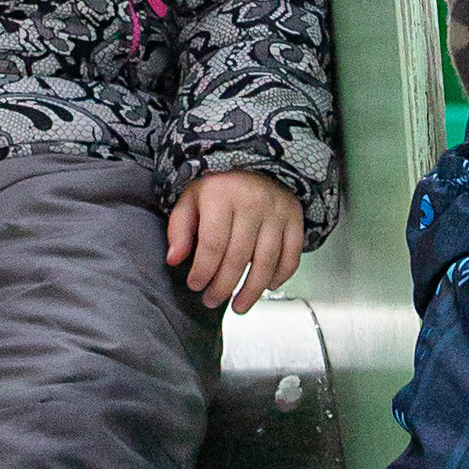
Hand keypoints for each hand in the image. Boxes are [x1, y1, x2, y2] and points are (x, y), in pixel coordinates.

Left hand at [166, 172, 303, 313]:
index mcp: (222, 195)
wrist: (257, 162)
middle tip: (212, 300)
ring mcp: (276, 212)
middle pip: (238, 257)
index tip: (195, 285)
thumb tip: (174, 259)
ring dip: (252, 291)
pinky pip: (291, 255)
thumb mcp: (191, 199)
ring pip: (266, 262)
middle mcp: (252, 202)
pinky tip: (267, 286)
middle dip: (223, 286)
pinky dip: (280, 276)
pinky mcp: (294, 219)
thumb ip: (179, 229)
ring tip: (239, 306)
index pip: (213, 244)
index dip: (203, 271)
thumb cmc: (220, 185)